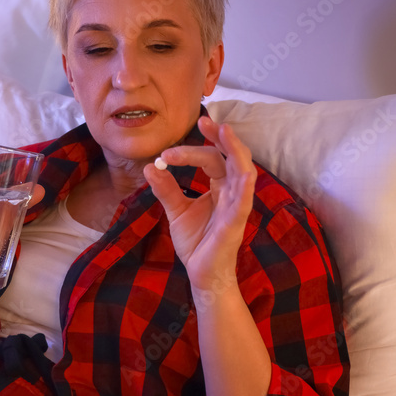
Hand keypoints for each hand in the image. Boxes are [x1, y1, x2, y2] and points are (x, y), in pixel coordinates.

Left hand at [143, 117, 255, 290]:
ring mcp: (237, 206)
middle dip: (220, 138)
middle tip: (203, 121)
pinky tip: (244, 170)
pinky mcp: (236, 223)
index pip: (211, 159)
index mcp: (220, 187)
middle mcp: (232, 192)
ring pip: (243, 171)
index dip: (191, 151)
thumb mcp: (176, 211)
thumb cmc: (196, 242)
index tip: (166, 153)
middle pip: (230, 158)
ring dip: (235, 150)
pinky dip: (245, 184)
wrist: (201, 274)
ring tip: (224, 131)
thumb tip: (150, 166)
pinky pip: (245, 200)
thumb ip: (166, 189)